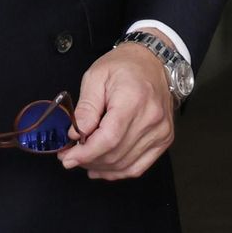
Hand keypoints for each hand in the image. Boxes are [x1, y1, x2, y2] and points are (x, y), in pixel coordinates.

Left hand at [58, 39, 175, 180]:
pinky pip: (138, 167)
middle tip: (69, 156)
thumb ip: (86, 107)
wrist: (153, 61)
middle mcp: (151, 118)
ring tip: (84, 160)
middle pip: (115, 154)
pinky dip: (118, 171)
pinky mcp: (164, 139)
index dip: (86, 153)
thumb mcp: (96, 77)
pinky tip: (102, 167)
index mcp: (134, 99)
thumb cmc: (124, 66)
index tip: (67, 157)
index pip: (109, 138)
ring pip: (125, 164)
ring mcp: (161, 131)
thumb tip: (75, 134)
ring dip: (100, 167)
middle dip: (88, 160)